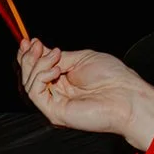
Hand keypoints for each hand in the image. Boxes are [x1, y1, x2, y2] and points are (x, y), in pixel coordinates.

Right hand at [17, 38, 153, 150]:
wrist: (126, 96)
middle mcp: (56, 93)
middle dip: (28, 58)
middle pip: (27, 77)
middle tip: (35, 45)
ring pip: (28, 84)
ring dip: (36, 65)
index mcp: (63, 81)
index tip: (27, 41)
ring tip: (55, 56)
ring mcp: (54, 104)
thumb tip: (39, 49)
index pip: (36, 70)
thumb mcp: (82, 58)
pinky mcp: (54, 113)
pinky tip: (56, 70)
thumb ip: (59, 57)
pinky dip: (40, 77)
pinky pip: (35, 94)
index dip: (28, 55)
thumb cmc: (113, 79)